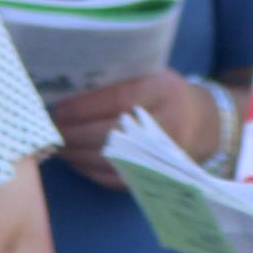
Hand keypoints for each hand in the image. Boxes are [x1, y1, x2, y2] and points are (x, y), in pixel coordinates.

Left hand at [49, 70, 216, 188]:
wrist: (203, 124)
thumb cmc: (164, 93)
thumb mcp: (150, 74)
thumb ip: (119, 78)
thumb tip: (67, 85)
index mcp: (162, 90)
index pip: (118, 100)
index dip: (84, 108)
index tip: (58, 109)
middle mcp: (166, 123)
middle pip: (110, 133)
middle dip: (73, 134)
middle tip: (49, 130)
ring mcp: (162, 155)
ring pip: (109, 159)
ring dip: (76, 154)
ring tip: (57, 145)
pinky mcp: (155, 177)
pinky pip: (115, 178)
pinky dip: (89, 171)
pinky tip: (75, 160)